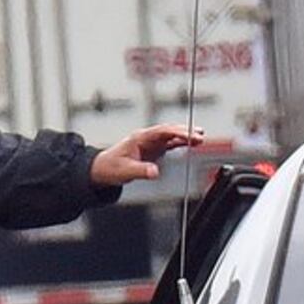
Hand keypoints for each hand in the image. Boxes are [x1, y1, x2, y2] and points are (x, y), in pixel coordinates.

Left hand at [94, 124, 219, 186]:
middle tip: (200, 136)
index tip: (190, 136)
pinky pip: (170, 143)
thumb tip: (155, 173)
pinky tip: (192, 143)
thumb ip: (141, 171)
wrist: (102, 170)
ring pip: (171, 135)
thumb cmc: (110, 168)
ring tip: (201, 137)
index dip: (177, 132)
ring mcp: (151, 143)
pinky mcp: (154, 150)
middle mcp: (147, 138)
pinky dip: (181, 142)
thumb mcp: (125, 171)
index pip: (162, 131)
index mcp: (140, 138)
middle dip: (185, 132)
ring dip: (185, 135)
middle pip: (169, 130)